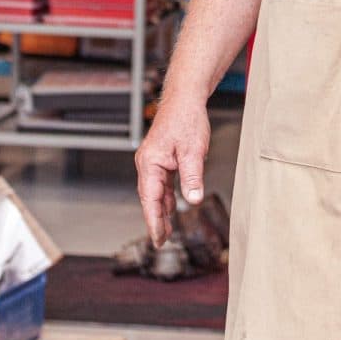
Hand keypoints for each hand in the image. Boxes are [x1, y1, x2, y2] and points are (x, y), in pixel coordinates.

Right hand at [134, 92, 210, 247]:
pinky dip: (165, 196)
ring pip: (155, 191)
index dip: (154, 222)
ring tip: (166, 230)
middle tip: (161, 241)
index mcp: (150, 163)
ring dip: (160, 210)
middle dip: (155, 220)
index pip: (150, 200)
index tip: (158, 239)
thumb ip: (192, 178)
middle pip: (149, 198)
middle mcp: (147, 163)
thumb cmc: (187, 119)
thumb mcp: (193, 151)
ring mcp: (153, 160)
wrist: (185, 97)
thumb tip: (192, 200)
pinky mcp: (161, 157)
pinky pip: (161, 182)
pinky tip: (170, 207)